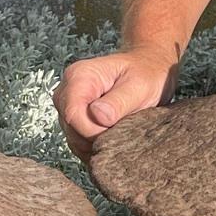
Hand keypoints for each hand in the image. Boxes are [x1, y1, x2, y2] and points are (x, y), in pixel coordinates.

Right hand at [52, 46, 178, 161]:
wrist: (149, 69)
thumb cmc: (146, 74)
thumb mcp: (139, 86)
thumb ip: (118, 102)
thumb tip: (98, 116)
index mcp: (79, 76)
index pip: (73, 115)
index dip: (93, 131)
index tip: (117, 129)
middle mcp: (67, 91)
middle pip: (72, 130)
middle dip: (97, 138)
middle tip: (123, 128)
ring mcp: (68, 107)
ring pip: (75, 140)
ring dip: (98, 144)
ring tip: (120, 130)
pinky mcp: (74, 121)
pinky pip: (79, 144)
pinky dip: (96, 146)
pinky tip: (114, 136)